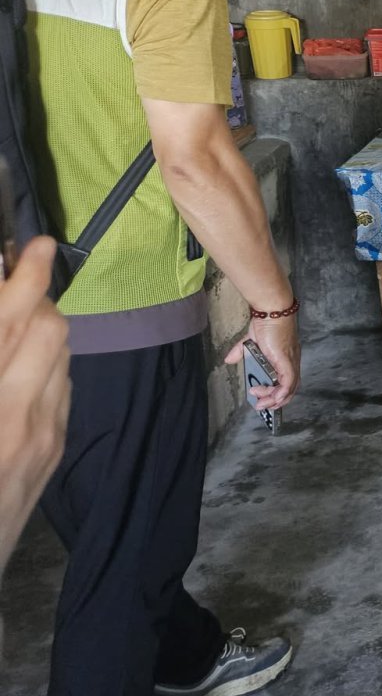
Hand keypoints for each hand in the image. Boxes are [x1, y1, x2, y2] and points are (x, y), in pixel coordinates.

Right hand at [0, 237, 70, 573]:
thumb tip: (3, 301)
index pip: (12, 320)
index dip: (26, 275)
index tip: (33, 243)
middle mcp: (16, 413)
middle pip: (48, 328)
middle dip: (33, 299)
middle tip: (12, 283)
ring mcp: (41, 435)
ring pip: (60, 355)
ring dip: (40, 331)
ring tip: (12, 323)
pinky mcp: (52, 452)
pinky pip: (62, 389)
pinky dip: (46, 367)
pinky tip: (19, 371)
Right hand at [226, 310, 300, 409]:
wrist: (272, 311)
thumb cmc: (266, 322)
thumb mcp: (251, 341)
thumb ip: (241, 351)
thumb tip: (229, 360)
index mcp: (286, 359)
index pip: (288, 382)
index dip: (278, 393)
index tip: (264, 399)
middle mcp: (292, 362)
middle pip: (290, 389)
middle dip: (275, 401)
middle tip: (260, 405)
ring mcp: (291, 362)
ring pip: (289, 389)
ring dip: (274, 399)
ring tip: (260, 402)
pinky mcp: (287, 360)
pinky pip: (288, 382)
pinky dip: (281, 392)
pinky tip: (272, 398)